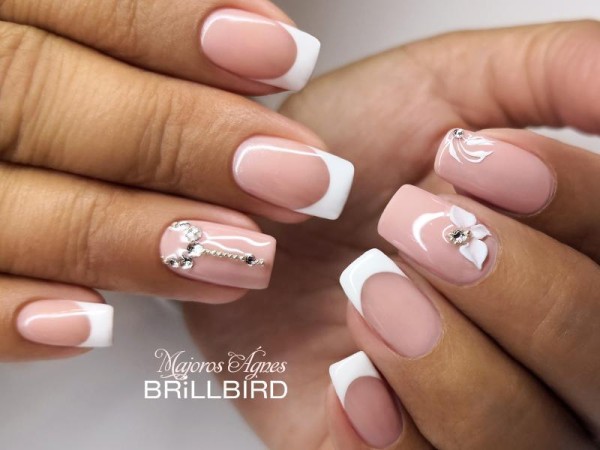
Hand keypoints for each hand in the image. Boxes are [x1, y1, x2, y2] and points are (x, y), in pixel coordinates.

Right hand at [0, 0, 357, 360]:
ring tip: (245, 257)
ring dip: (129, 238)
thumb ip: (134, 39)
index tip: (287, 59)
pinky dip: (12, 317)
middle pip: (37, 96)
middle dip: (180, 137)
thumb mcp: (71, 30)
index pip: (68, 1)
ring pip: (3, 209)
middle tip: (297, 176)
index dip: (174, 28)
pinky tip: (97, 327)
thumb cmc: (51, 84)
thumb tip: (253, 40)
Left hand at [185, 21, 599, 448]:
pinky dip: (392, 439)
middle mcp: (548, 351)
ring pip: (532, 438)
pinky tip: (350, 382)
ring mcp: (486, 416)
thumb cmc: (348, 156)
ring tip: (367, 293)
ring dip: (449, 366)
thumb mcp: (450, 85)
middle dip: (512, 288)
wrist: (257, 221)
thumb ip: (556, 74)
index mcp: (576, 259)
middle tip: (409, 227)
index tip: (469, 158)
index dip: (571, 204)